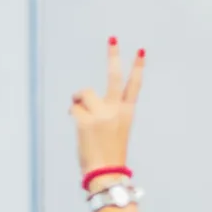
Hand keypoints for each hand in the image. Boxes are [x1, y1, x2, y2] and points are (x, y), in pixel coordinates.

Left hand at [69, 39, 144, 176]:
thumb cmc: (107, 154)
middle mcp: (116, 110)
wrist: (105, 173)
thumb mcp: (113, 131)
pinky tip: (78, 126)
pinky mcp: (86, 120)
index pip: (134, 86)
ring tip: (80, 115)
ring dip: (78, 101)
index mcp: (127, 113)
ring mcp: (101, 114)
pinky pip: (73, 108)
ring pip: (84, 93)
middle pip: (113, 77)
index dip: (137, 68)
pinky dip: (71, 114)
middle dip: (113, 56)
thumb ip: (103, 113)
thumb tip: (79, 101)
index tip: (140, 51)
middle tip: (112, 38)